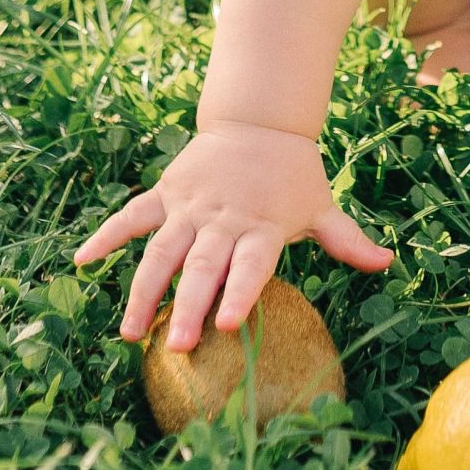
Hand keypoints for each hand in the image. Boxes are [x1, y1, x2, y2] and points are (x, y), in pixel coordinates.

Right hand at [73, 121, 392, 352]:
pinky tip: (81, 261)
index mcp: (261, 225)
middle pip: (202, 266)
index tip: (226, 325)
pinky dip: (107, 236)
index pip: (251, 264)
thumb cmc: (292, 174)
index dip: (240, 292)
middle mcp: (223, 218)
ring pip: (161, 250)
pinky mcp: (166, 193)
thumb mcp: (321, 205)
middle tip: (177, 347)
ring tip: (130, 332)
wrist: (258, 121)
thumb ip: (347, 240)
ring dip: (144, 290)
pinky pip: (132, 216)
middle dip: (189, 307)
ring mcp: (190, 205)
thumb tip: (387, 262)